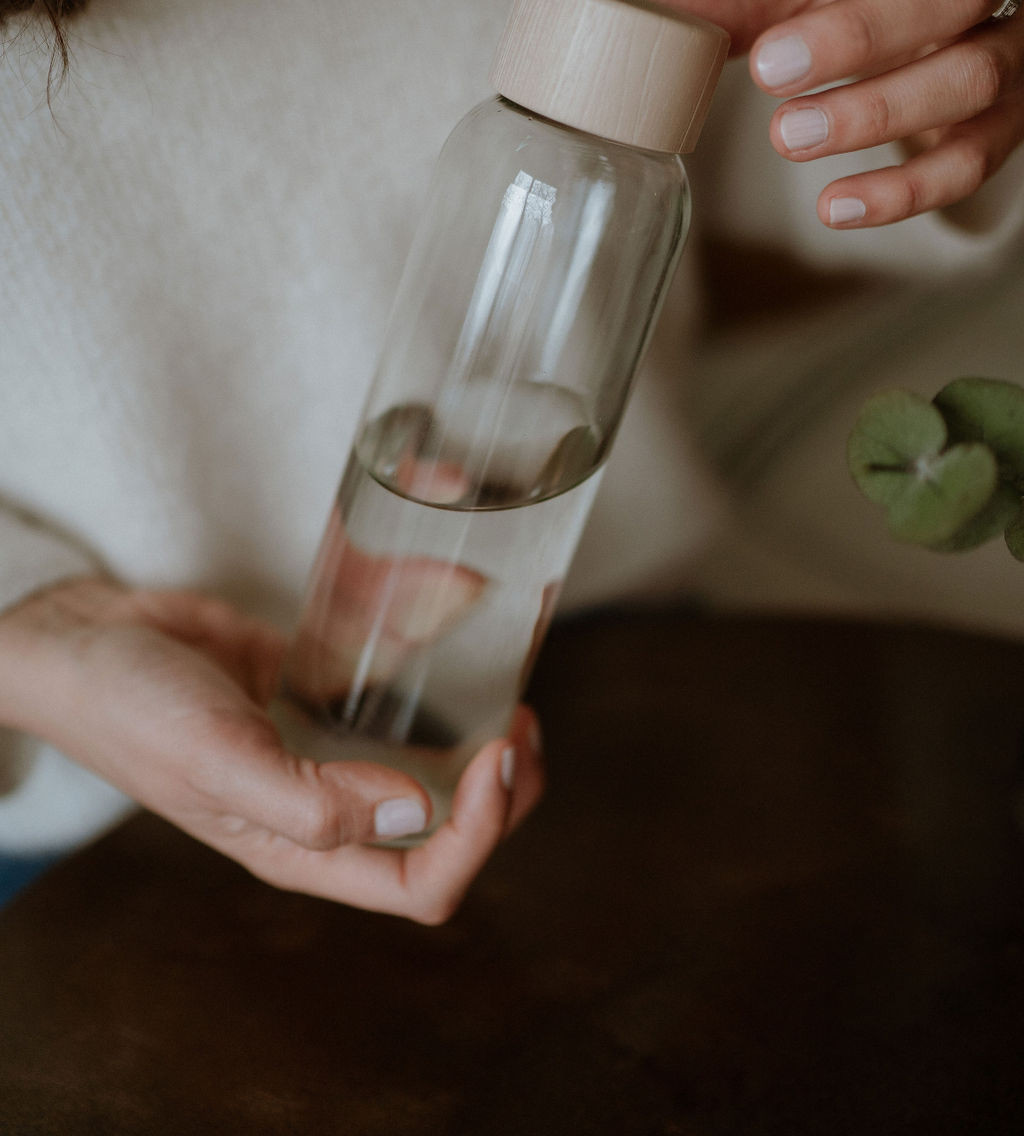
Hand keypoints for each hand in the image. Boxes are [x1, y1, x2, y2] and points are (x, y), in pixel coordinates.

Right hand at [0, 579, 542, 923]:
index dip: (478, 835)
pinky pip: (396, 704)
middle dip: (504, 794)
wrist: (89, 642)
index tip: (496, 755)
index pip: (421, 882)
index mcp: (302, 849)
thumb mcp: (215, 762)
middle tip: (520, 725)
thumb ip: (309, 802)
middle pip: (447, 835)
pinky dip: (435, 684)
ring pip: (434, 772)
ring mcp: (328, 752)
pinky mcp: (323, 696)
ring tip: (508, 695)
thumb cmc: (134, 710)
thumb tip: (416, 812)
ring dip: (485, 744)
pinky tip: (453, 649)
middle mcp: (327, 809)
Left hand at [642, 0, 1023, 226]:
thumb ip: (742, 6)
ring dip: (875, 111)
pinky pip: (972, 161)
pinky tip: (835, 205)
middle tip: (771, 70)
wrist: (964, 36)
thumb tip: (642, 10)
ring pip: (969, 77)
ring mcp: (1013, 50)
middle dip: (860, 32)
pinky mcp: (1011, 123)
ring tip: (789, 137)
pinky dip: (903, 192)